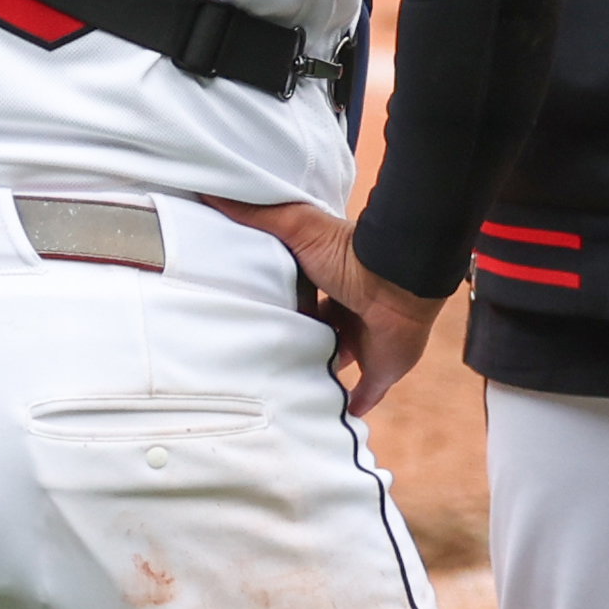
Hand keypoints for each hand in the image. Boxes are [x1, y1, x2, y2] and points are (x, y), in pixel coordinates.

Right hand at [207, 198, 450, 416]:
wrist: (396, 285)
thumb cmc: (349, 255)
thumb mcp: (297, 229)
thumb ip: (260, 215)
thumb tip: (211, 191)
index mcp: (330, 286)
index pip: (300, 301)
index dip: (281, 309)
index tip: (252, 319)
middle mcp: (347, 315)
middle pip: (318, 333)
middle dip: (299, 343)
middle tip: (264, 361)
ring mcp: (365, 343)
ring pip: (337, 362)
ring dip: (320, 374)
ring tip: (287, 392)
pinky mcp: (381, 369)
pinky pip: (367, 392)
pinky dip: (354, 404)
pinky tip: (336, 416)